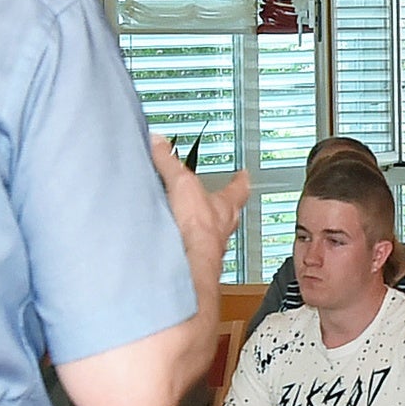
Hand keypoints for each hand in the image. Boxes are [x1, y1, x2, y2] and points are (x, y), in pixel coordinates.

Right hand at [155, 139, 246, 293]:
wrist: (190, 263)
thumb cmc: (197, 227)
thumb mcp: (182, 183)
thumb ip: (169, 162)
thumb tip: (160, 142)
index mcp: (223, 206)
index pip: (238, 189)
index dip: (240, 180)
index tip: (244, 174)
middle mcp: (221, 229)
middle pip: (228, 214)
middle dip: (223, 206)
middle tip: (220, 201)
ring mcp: (210, 248)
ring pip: (213, 235)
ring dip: (204, 229)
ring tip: (194, 223)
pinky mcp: (195, 262)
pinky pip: (194, 250)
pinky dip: (187, 245)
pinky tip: (176, 245)